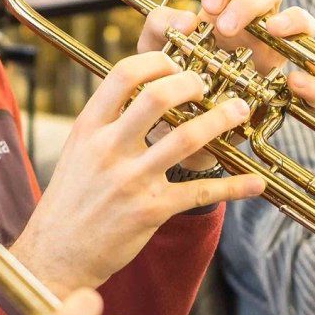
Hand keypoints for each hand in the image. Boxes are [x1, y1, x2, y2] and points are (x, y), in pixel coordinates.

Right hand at [14, 48, 264, 294]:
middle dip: (191, 83)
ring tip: (239, 110)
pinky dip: (234, 187)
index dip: (156, 61)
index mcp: (89, 128)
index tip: (175, 64)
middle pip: (157, 97)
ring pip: (186, 139)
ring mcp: (131, 181)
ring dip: (220, 120)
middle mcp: (109, 149)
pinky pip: (200, 192)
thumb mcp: (78, 149)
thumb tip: (141, 90)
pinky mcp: (151, 211)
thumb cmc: (72, 197)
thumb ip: (107, 121)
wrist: (58, 252)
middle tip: (207, 85)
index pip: (123, 75)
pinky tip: (255, 183)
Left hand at [143, 0, 314, 118]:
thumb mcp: (156, 53)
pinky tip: (293, 83)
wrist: (180, 131)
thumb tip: (185, 19)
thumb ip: (159, 28)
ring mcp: (277, 54)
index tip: (209, 5)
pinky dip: (312, 81)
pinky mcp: (288, 91)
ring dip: (291, 21)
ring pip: (303, 23)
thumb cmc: (173, 81)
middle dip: (250, 2)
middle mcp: (256, 26)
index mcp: (225, 9)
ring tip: (273, 31)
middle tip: (225, 28)